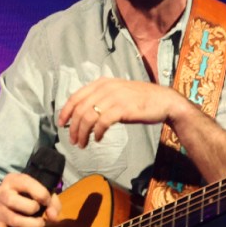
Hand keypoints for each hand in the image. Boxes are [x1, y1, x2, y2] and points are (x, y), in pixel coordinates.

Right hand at [0, 173, 61, 226]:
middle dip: (33, 209)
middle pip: (13, 201)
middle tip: (40, 213)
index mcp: (13, 180)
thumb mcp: (39, 191)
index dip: (42, 195)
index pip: (26, 184)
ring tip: (38, 225)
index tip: (47, 202)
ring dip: (31, 226)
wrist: (2, 201)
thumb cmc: (25, 195)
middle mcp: (2, 193)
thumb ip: (51, 202)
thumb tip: (53, 217)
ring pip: (13, 220)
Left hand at [57, 77, 191, 146]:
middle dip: (73, 127)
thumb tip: (82, 115)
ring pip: (88, 117)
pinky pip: (102, 122)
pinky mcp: (122, 108)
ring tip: (82, 144)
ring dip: (82, 133)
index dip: (65, 111)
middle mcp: (105, 88)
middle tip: (73, 140)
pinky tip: (97, 139)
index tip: (61, 124)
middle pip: (80, 109)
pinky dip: (96, 133)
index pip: (75, 96)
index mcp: (101, 83)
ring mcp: (114, 97)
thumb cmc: (139, 100)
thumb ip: (100, 99)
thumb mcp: (116, 93)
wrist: (164, 101)